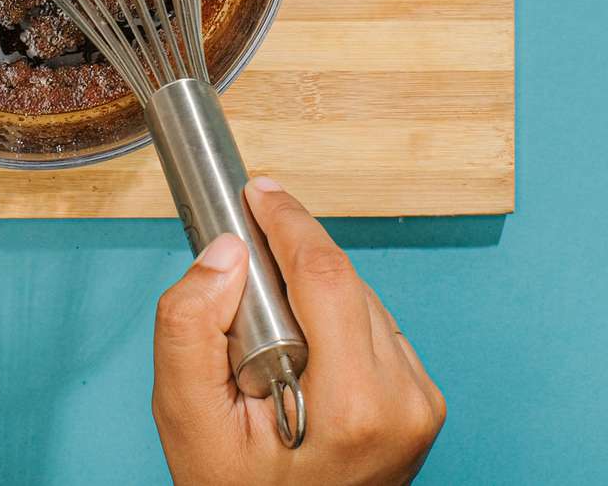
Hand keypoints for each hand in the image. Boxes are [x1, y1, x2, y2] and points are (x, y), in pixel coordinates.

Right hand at [152, 178, 445, 485]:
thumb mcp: (185, 415)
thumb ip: (190, 324)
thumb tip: (228, 251)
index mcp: (355, 406)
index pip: (327, 275)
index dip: (287, 221)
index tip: (257, 193)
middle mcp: (403, 400)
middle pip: (343, 279)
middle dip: (288, 266)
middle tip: (240, 294)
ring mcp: (419, 403)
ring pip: (361, 296)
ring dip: (311, 295)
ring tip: (268, 347)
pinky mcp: (422, 402)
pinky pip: (373, 325)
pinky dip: (333, 322)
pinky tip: (300, 358)